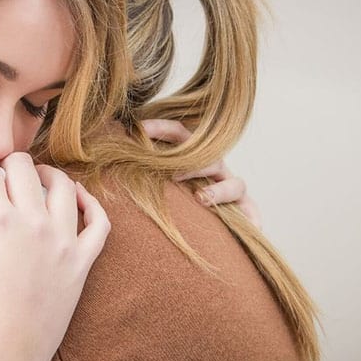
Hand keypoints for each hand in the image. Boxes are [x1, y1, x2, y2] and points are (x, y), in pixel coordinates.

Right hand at [0, 151, 109, 360]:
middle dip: (5, 165)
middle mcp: (33, 221)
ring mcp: (63, 240)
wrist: (3, 354)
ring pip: (64, 185)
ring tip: (36, 180)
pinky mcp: (82, 260)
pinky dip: (90, 204)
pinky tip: (77, 198)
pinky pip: (99, 222)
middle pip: (23, 166)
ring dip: (47, 175)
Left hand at [142, 119, 262, 229]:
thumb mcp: (154, 182)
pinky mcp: (246, 211)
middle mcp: (214, 169)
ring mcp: (231, 189)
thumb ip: (137, 166)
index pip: (179, 134)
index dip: (161, 128)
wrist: (203, 232)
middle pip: (210, 157)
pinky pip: (253, 213)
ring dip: (217, 191)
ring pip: (234, 183)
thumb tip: (106, 143)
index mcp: (191, 156)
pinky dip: (253, 221)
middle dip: (192, 164)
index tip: (138, 129)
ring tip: (200, 200)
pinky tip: (251, 230)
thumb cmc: (172, 202)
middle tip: (171, 176)